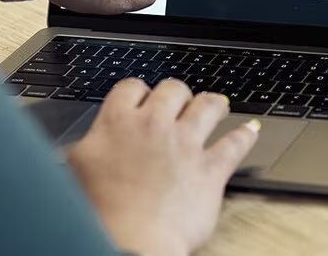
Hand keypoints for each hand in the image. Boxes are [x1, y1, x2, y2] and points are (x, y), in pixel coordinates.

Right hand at [67, 78, 260, 255]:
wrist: (129, 241)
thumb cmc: (98, 212)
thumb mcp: (76, 170)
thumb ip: (85, 148)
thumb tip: (83, 144)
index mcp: (118, 123)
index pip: (132, 87)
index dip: (139, 92)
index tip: (143, 98)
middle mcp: (155, 126)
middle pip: (173, 89)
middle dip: (177, 94)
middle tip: (179, 102)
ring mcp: (186, 145)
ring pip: (208, 106)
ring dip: (213, 103)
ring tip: (217, 105)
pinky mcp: (211, 170)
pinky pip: (235, 144)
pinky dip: (245, 135)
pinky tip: (251, 129)